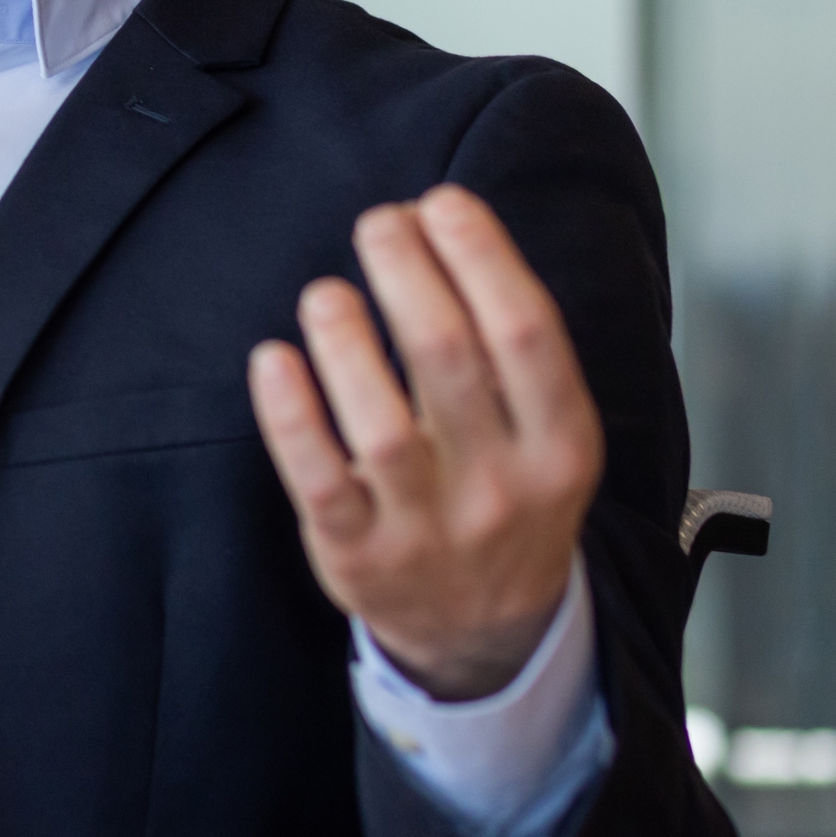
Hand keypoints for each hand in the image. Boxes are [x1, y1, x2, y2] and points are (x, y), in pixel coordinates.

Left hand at [245, 185, 600, 701]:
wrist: (485, 633)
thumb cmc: (508, 495)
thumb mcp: (548, 433)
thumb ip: (511, 346)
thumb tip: (441, 224)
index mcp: (562, 445)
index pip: (527, 335)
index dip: (482, 258)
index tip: (442, 203)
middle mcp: (502, 487)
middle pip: (451, 360)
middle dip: (409, 275)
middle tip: (379, 224)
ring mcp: (427, 527)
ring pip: (381, 423)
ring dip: (347, 341)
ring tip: (327, 293)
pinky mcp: (357, 555)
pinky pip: (318, 479)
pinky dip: (291, 416)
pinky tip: (273, 359)